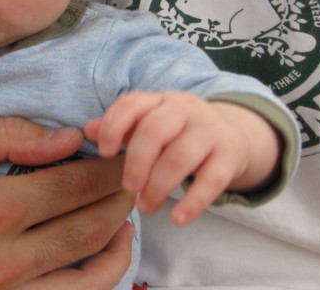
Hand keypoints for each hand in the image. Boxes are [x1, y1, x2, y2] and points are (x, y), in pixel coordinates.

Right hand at [0, 116, 135, 289]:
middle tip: (130, 183)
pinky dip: (81, 285)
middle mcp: (0, 262)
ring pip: (83, 284)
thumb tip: (67, 139)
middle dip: (118, 204)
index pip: (75, 188)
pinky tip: (87, 264)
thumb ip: (8, 135)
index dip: (107, 169)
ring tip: (122, 227)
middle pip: (88, 234)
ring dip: (114, 252)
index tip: (121, 155)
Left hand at [85, 91, 279, 225]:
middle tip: (127, 189)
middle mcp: (185, 109)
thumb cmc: (178, 133)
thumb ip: (120, 128)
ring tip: (146, 207)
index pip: (132, 104)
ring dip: (158, 186)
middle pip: (155, 130)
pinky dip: (192, 202)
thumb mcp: (150, 124)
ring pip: (180, 157)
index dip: (114, 126)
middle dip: (136, 162)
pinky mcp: (230, 155)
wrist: (232, 134)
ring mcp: (210, 130)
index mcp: (159, 100)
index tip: (104, 153)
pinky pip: (212, 180)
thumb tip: (87, 130)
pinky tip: (176, 219)